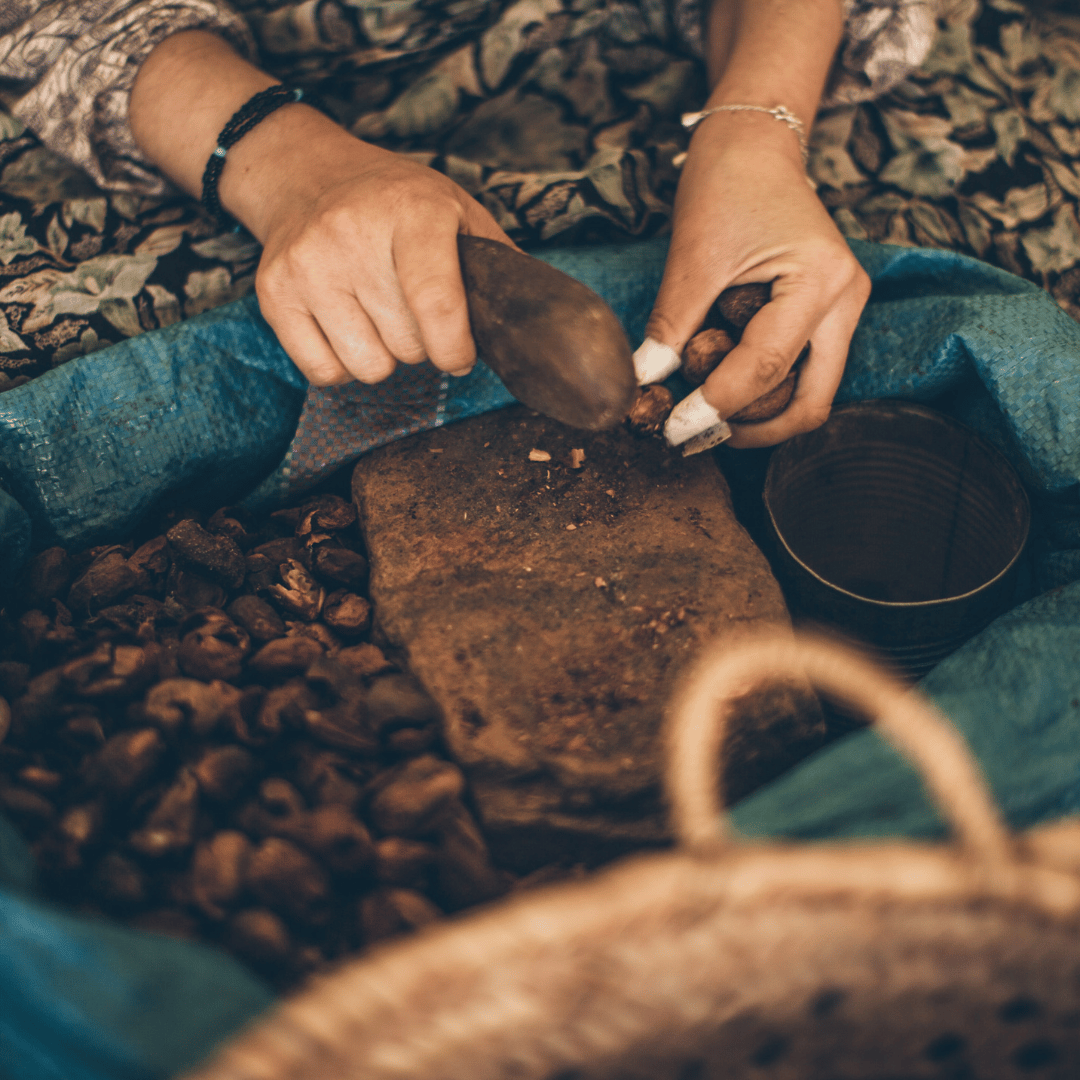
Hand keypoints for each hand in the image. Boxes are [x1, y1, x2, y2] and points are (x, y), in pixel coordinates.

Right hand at [130, 32, 515, 387]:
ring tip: (377, 314)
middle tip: (410, 310)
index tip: (459, 357)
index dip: (454, 348)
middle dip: (420, 343)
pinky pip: (324, 372)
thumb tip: (535, 321)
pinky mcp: (275, 293)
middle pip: (407, 346)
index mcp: (413, 210)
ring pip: (368, 367)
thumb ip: (496, 263)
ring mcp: (307, 264)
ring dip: (383, 355)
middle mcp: (352, 232)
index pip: (436, 303)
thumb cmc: (395, 203)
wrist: (306, 174)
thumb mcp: (456, 210)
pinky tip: (346, 326)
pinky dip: (342, 364)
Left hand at [644, 115, 869, 446]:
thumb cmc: (726, 186)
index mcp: (818, 280)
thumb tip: (644, 382)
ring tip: (706, 412)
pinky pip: (805, 372)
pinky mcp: (830, 313)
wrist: (754, 146)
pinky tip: (724, 386)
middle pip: (810, 401)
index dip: (716, 407)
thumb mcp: (692, 258)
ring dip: (761, 414)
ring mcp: (844, 308)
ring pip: (812, 392)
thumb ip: (671, 325)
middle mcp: (845, 300)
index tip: (673, 430)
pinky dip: (767, 390)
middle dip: (755, 430)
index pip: (765, 368)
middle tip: (700, 435)